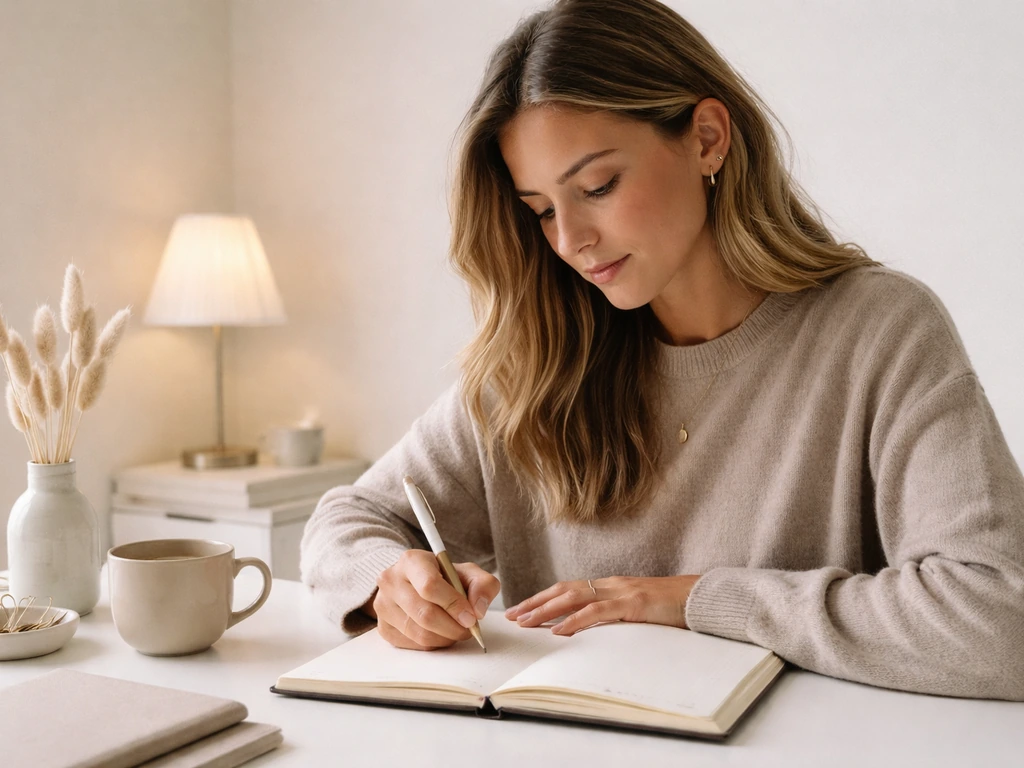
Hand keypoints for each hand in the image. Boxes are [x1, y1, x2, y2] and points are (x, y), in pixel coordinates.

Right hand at [371, 549, 500, 650]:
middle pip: (425, 614)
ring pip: (419, 634)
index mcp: (411, 561)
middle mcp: (391, 581)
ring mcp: (383, 605)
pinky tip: (440, 633)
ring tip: (456, 629)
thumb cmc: (443, 578)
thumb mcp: (467, 572)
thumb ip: (483, 585)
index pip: (430, 586)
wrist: (415, 583)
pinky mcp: (383, 627)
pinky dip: (433, 644)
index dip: (453, 605)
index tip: (471, 617)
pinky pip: (413, 645)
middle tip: (468, 629)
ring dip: (445, 638)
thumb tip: (478, 610)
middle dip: (453, 627)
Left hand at [504, 575, 700, 635]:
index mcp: (610, 587)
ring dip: (547, 610)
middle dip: (536, 603)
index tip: (522, 610)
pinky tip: (559, 630)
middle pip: (564, 590)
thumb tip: (592, 631)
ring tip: (527, 623)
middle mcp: (611, 585)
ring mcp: (621, 592)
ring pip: (575, 598)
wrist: (701, 598)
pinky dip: (575, 621)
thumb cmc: (671, 608)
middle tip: (512, 617)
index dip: (543, 598)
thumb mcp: (637, 612)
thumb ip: (615, 616)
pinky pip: (598, 612)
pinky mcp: (633, 604)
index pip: (569, 590)